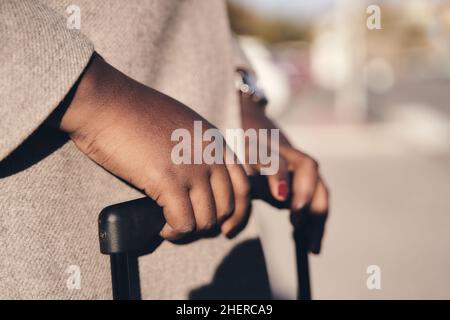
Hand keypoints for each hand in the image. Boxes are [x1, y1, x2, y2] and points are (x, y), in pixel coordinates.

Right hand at [56, 54, 250, 240]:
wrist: (105, 101)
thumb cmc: (133, 113)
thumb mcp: (181, 124)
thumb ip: (196, 149)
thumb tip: (197, 181)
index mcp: (214, 141)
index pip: (243, 186)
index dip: (237, 212)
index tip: (226, 227)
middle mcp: (209, 155)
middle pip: (226, 207)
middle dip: (208, 224)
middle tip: (186, 225)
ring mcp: (191, 168)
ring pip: (206, 220)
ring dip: (188, 229)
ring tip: (169, 226)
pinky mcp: (168, 181)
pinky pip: (183, 223)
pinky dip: (173, 231)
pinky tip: (160, 226)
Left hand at [240, 94, 328, 252]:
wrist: (252, 130)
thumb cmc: (238, 155)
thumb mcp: (232, 168)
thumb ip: (236, 191)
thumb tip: (227, 229)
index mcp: (262, 145)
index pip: (272, 157)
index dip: (278, 176)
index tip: (280, 196)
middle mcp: (286, 151)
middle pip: (306, 166)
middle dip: (305, 193)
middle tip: (296, 220)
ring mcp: (301, 163)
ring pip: (318, 185)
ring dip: (317, 214)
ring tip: (312, 246)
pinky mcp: (310, 178)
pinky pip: (319, 198)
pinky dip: (318, 221)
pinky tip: (312, 245)